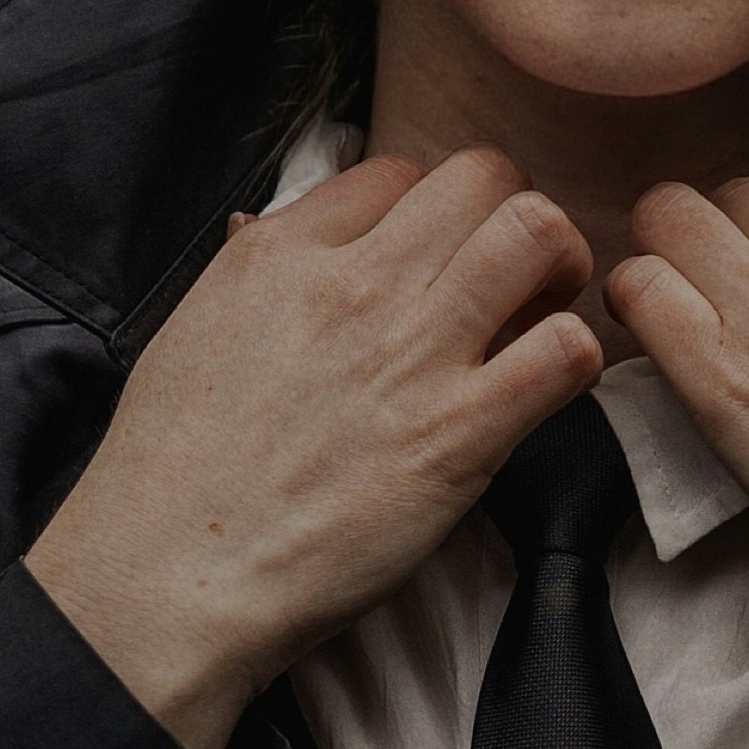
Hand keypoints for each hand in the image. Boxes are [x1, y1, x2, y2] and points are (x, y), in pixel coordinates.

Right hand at [27, 149, 597, 748]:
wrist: (171, 576)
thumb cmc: (171, 475)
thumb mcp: (192, 333)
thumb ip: (250, 275)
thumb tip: (263, 232)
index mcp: (283, 253)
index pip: (396, 172)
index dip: (429, 211)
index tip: (433, 260)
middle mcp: (356, 283)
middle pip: (482, 177)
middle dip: (512, 213)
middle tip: (512, 275)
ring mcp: (414, 353)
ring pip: (537, 233)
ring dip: (560, 267)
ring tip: (543, 314)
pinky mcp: (461, 433)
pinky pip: (566, 349)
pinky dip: (576, 358)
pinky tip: (546, 387)